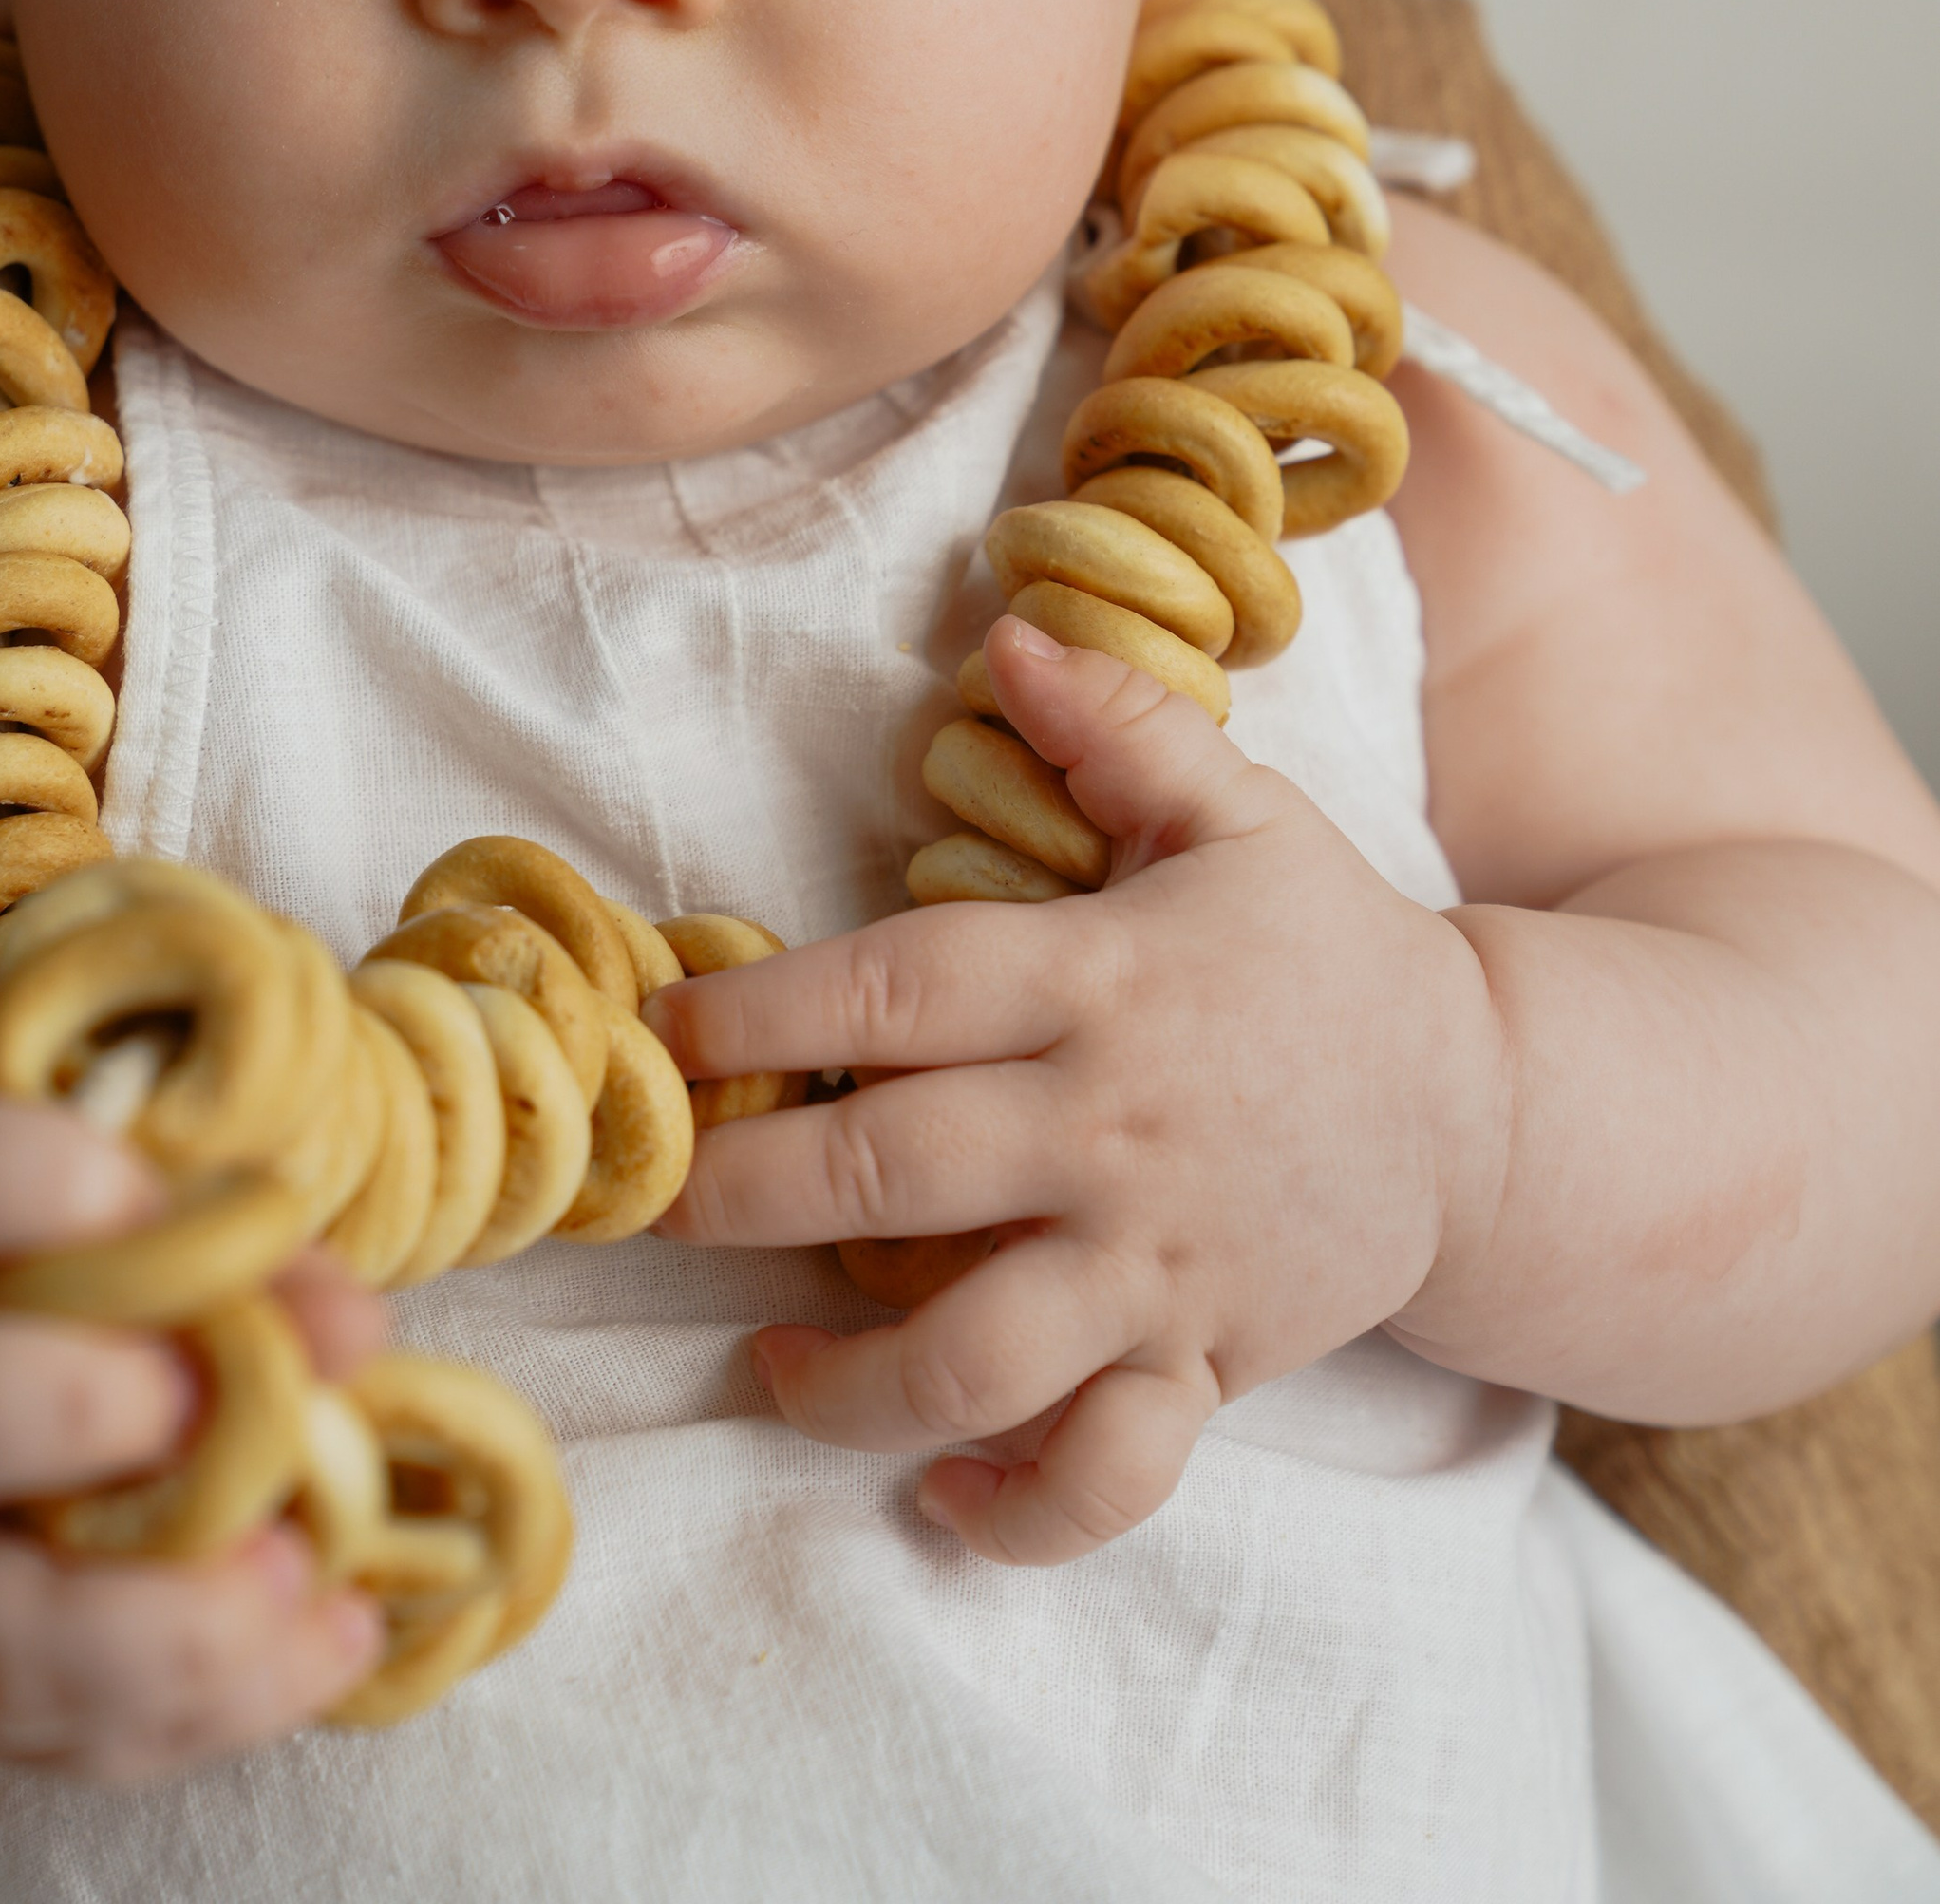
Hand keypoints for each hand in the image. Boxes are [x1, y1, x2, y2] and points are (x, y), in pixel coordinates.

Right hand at [0, 1097, 387, 1779]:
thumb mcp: (123, 1254)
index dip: (46, 1186)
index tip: (157, 1203)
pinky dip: (236, 1694)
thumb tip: (347, 1324)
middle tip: (210, 1401)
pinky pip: (84, 1739)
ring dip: (162, 1619)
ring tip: (294, 1565)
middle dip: (74, 1405)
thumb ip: (234, 1259)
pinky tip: (337, 1633)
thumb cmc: (62, 1323)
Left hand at [646, 615, 1502, 1567]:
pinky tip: (940, 1486)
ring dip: (847, 1381)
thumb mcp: (1236, 810)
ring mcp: (1159, 1265)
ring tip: (769, 1363)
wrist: (1483, 1108)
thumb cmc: (1324, 947)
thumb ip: (1119, 723)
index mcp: (1098, 983)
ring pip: (976, 1356)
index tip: (662, 1034)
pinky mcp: (1207, 1364)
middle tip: (651, 1201)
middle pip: (890, 1180)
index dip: (761, 1015)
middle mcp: (1111, 1132)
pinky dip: (1020, 1505)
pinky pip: (1106, 1471)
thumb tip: (1012, 630)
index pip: (894, 996)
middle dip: (743, 1199)